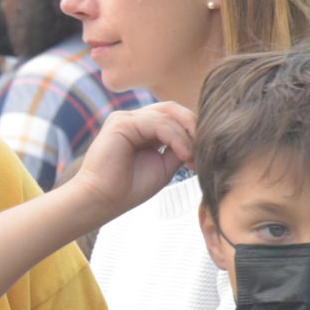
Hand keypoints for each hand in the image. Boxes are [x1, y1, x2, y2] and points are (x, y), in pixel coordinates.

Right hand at [67, 102, 195, 218]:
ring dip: (187, 137)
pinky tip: (183, 155)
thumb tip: (200, 139)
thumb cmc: (129, 188)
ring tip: (192, 159)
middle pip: (172, 108)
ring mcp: (125, 118)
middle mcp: (133, 119)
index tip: (205, 156)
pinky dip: (176, 138)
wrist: (102, 201)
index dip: (193, 130)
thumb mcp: (164, 165)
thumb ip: (178, 148)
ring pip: (168, 115)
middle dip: (193, 125)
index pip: (173, 117)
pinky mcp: (121, 122)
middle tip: (207, 147)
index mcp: (142, 128)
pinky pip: (157, 123)